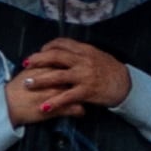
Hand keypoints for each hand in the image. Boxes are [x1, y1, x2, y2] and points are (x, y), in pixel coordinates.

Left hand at [2, 37, 132, 125]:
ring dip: (40, 80)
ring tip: (27, 83)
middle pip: (55, 56)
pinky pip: (67, 97)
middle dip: (38, 59)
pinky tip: (44, 106)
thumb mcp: (96, 55)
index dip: (48, 46)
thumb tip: (65, 50)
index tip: (40, 51)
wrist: (125, 84)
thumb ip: (80, 53)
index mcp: (85, 50)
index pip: (62, 43)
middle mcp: (83, 60)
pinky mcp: (87, 91)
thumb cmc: (110, 70)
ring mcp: (84, 76)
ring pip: (58, 76)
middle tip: (25, 64)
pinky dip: (54, 102)